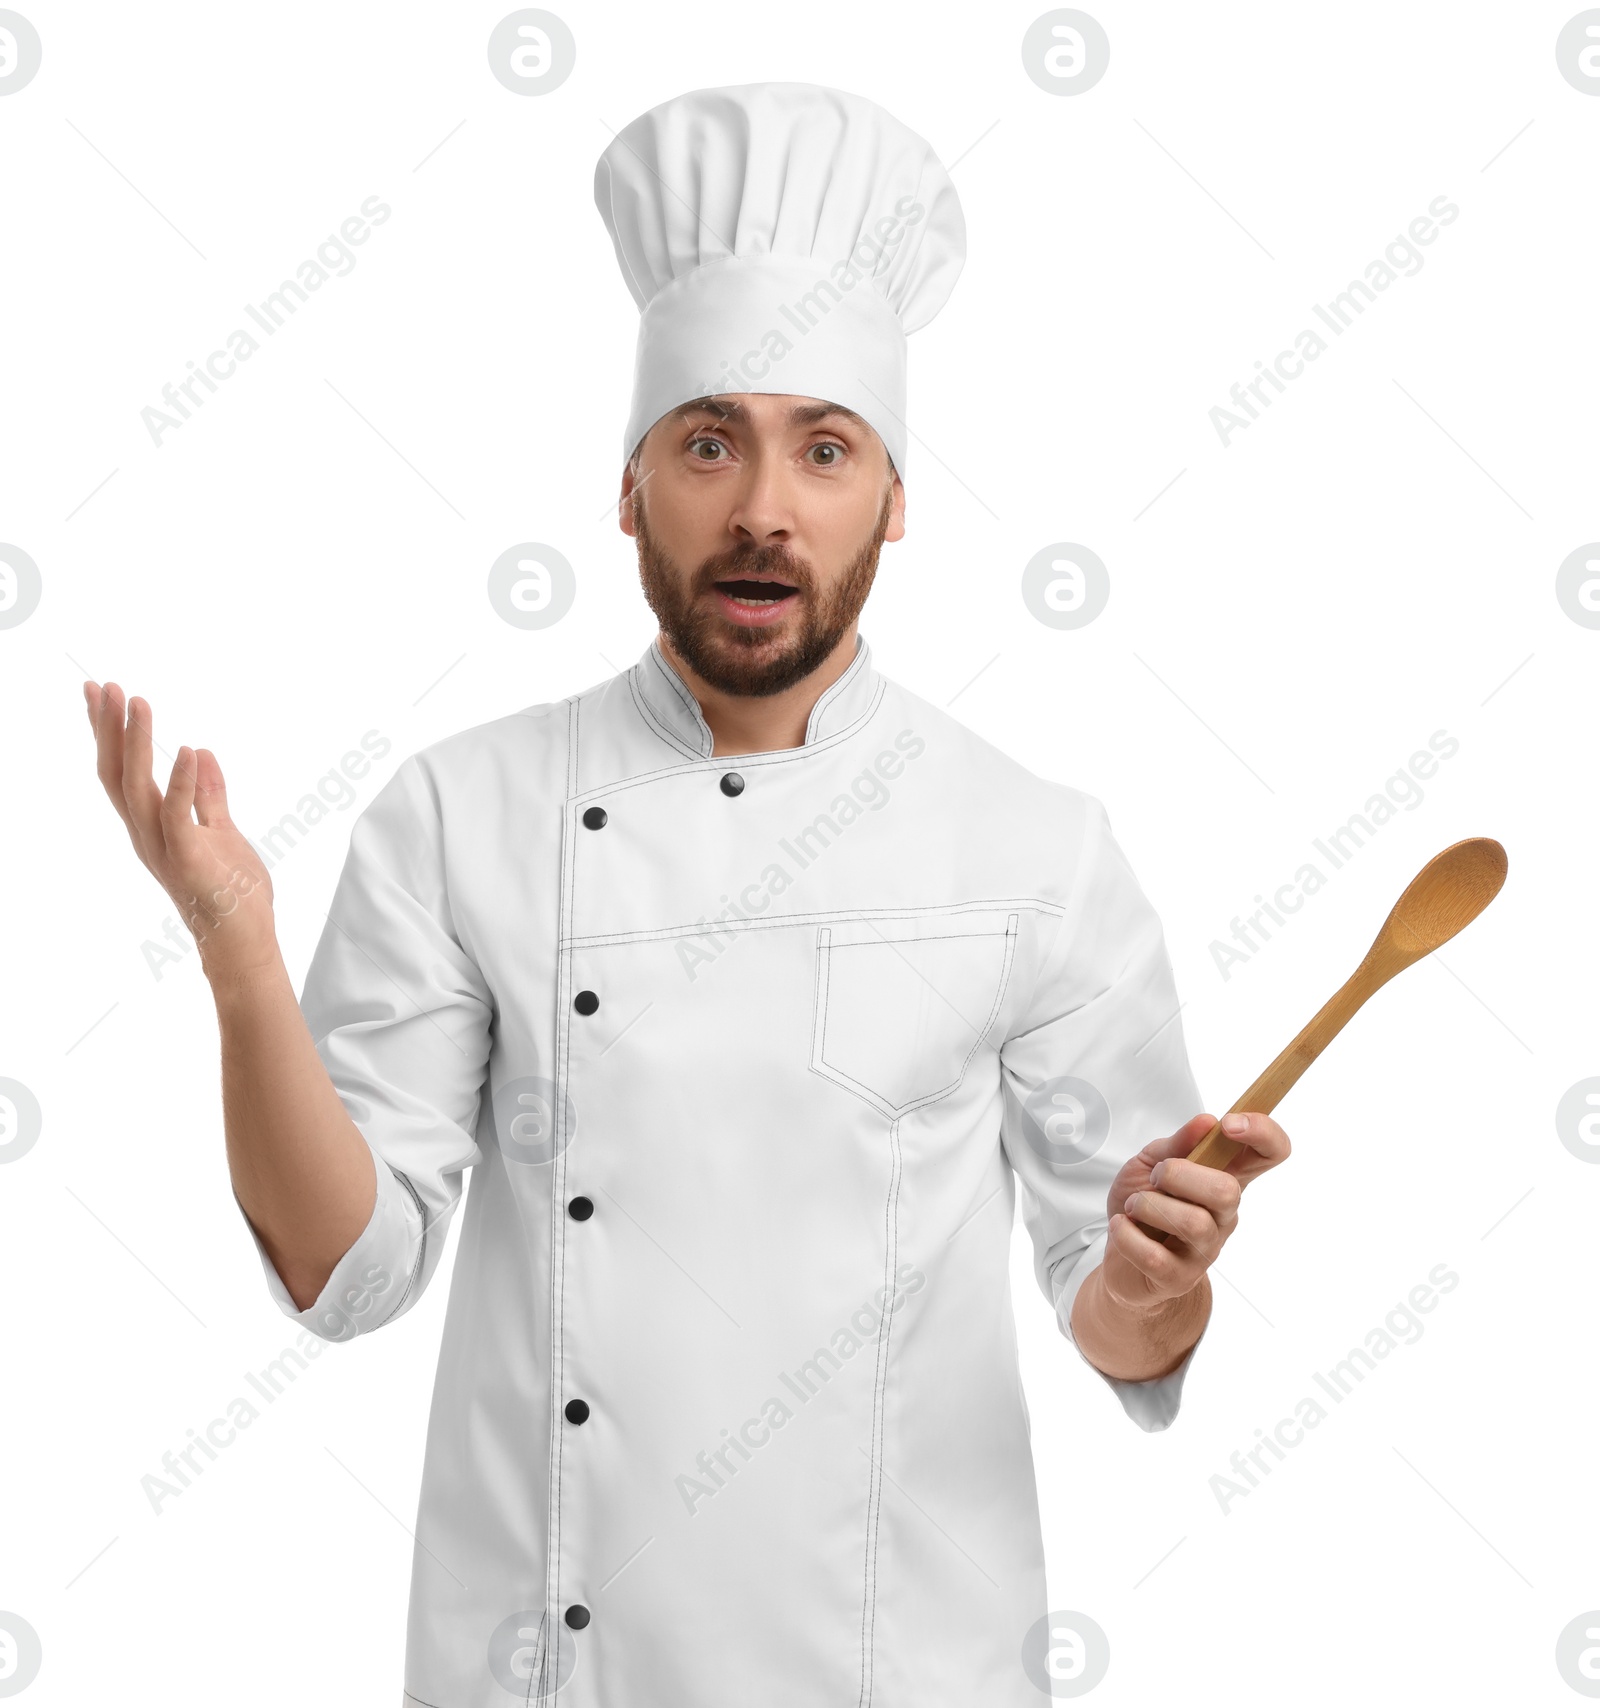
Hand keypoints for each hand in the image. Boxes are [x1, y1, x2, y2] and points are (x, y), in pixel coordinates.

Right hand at [84, 680, 277, 981]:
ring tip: (135, 702)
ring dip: (135, 743)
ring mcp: (163, 849)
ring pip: (137, 788)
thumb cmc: (233, 893)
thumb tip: (200, 752)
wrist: (244, 941)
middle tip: (101, 685)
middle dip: (107, 729)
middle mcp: (147, 836)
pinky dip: (181, 781)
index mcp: (152, 827)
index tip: (102, 694)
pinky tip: (185, 749)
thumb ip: (209, 796)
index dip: (109, 734)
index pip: (120, 772)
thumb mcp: (223, 832)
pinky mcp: (187, 860)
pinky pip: (178, 815)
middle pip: (114, 774)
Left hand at [1101, 1110, 1290, 1310]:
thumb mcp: (1151, 1162)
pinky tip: (1122, 1227)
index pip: (1270, 1153)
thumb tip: (1206, 1122)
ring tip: (1133, 1206)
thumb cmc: (1142, 1203)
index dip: (1263, 1133)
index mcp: (1224, 1178)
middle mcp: (1224, 1215)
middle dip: (1179, 1174)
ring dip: (1149, 1206)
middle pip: (1227, 1190)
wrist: (1120, 1256)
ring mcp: (1205, 1249)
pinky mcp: (1180, 1278)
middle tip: (1155, 1177)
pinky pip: (1155, 1256)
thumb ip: (1176, 1143)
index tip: (1229, 1125)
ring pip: (1193, 1223)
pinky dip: (1128, 1235)